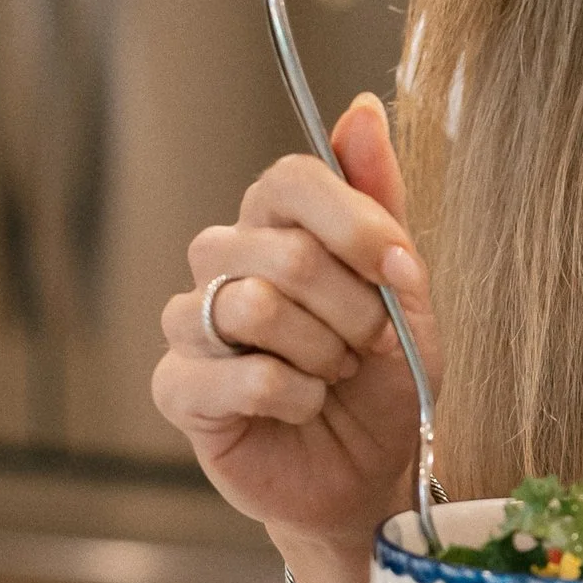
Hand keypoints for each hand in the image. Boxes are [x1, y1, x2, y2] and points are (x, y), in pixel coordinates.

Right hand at [151, 95, 439, 582]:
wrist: (367, 473)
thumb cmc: (381, 380)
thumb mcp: (404, 292)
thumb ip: (380, 205)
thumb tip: (364, 110)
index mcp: (274, 225)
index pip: (291, 178)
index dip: (352, 223)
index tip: (397, 272)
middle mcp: (222, 261)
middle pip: (282, 250)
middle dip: (352, 310)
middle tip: (368, 347)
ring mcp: (192, 324)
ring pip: (253, 307)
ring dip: (322, 354)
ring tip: (334, 378)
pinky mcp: (178, 389)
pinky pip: (237, 374)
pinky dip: (292, 396)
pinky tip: (302, 408)